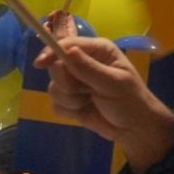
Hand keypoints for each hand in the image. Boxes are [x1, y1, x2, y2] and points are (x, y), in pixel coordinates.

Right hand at [36, 29, 173, 173]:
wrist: (133, 129)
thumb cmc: (130, 101)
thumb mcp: (112, 83)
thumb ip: (88, 68)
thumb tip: (67, 50)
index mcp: (97, 51)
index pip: (67, 45)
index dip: (51, 52)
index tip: (40, 64)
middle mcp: (83, 63)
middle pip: (55, 66)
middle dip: (66, 83)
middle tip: (84, 91)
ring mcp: (75, 82)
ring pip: (54, 87)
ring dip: (71, 99)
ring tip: (90, 101)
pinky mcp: (70, 100)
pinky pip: (55, 103)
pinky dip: (69, 110)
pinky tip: (84, 110)